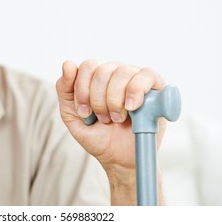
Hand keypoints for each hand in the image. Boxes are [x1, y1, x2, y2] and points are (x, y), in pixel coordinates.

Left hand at [56, 60, 165, 176]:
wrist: (119, 158)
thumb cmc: (97, 135)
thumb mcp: (72, 115)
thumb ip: (65, 89)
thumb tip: (68, 63)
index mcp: (97, 76)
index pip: (88, 66)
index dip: (83, 90)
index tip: (84, 113)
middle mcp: (117, 72)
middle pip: (103, 70)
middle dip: (98, 100)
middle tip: (103, 119)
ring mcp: (136, 77)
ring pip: (122, 72)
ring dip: (115, 100)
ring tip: (117, 118)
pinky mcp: (157, 87)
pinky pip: (147, 75)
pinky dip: (136, 91)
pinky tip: (131, 108)